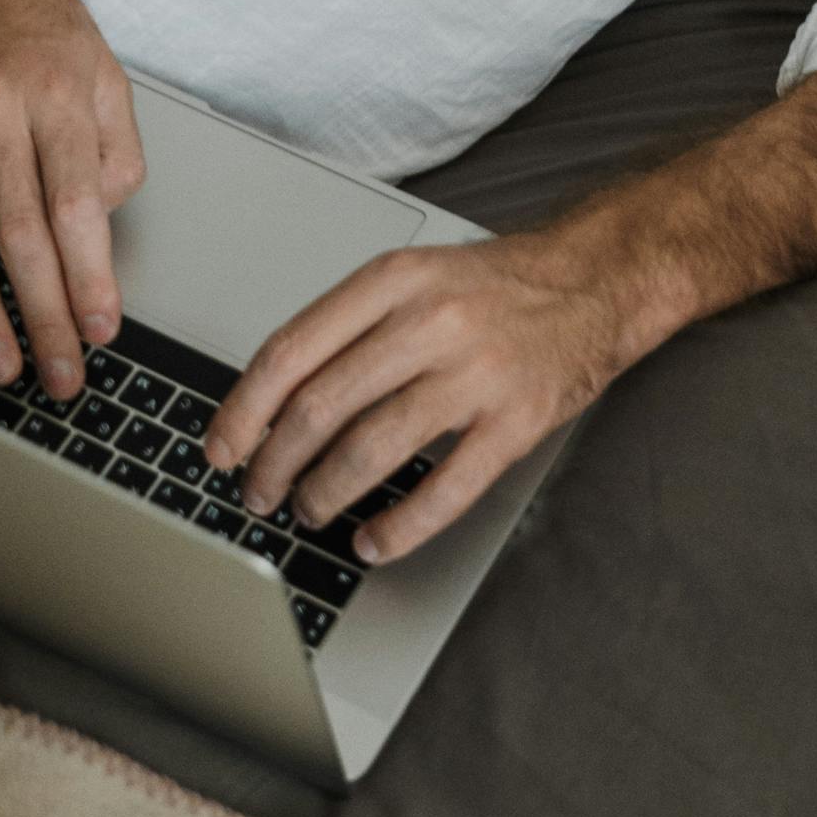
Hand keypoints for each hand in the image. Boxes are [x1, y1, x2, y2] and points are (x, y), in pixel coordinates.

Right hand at [0, 0, 144, 400]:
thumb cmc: (37, 17)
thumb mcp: (103, 70)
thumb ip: (115, 146)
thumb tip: (106, 221)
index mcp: (56, 97)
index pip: (78, 205)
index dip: (90, 275)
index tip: (101, 329)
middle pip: (20, 231)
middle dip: (43, 313)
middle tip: (59, 375)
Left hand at [202, 230, 630, 566]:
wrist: (595, 281)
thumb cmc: (494, 287)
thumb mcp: (413, 276)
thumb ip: (347, 327)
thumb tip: (270, 400)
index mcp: (392, 280)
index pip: (291, 350)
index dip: (243, 410)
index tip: (220, 449)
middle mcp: (429, 322)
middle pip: (321, 407)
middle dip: (274, 463)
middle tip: (259, 493)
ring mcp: (476, 374)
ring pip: (372, 450)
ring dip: (325, 494)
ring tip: (308, 512)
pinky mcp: (516, 422)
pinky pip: (444, 490)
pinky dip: (399, 527)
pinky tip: (373, 540)